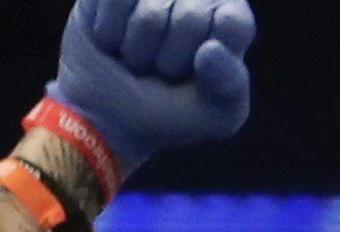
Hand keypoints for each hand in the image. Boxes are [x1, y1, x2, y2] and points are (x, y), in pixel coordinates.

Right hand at [48, 0, 259, 172]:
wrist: (107, 112)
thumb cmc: (170, 111)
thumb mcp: (214, 113)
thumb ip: (229, 84)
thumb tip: (210, 48)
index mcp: (231, 20)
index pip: (233, 24)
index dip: (211, 59)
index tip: (197, 74)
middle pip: (190, 19)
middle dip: (169, 61)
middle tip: (161, 71)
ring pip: (150, 14)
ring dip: (136, 51)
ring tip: (136, 58)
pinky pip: (115, 1)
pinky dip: (108, 33)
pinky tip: (111, 41)